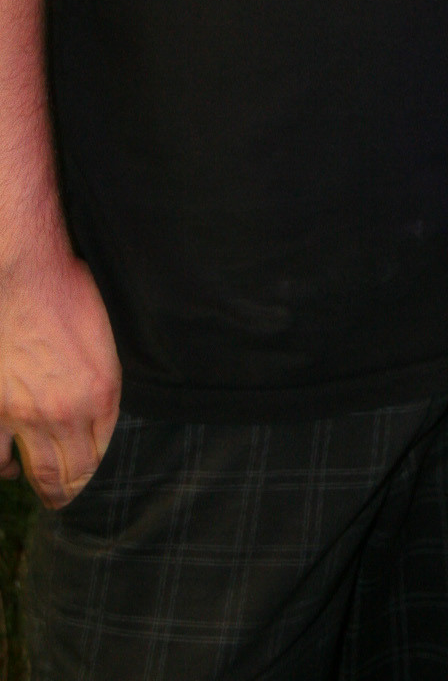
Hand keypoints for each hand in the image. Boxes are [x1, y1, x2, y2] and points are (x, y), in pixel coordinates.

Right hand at [0, 246, 120, 507]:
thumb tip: (101, 406)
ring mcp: (27, 413)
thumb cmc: (73, 294)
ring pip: (39, 470)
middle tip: (71, 500)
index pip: (102, 453)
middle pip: (73, 472)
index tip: (93, 478)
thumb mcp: (108, 339)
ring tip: (50, 494)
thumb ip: (104, 381)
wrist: (29, 276)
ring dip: (46, 488)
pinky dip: (5, 467)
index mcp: (102, 394)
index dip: (97, 471)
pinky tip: (10, 466)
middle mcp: (66, 412)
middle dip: (73, 492)